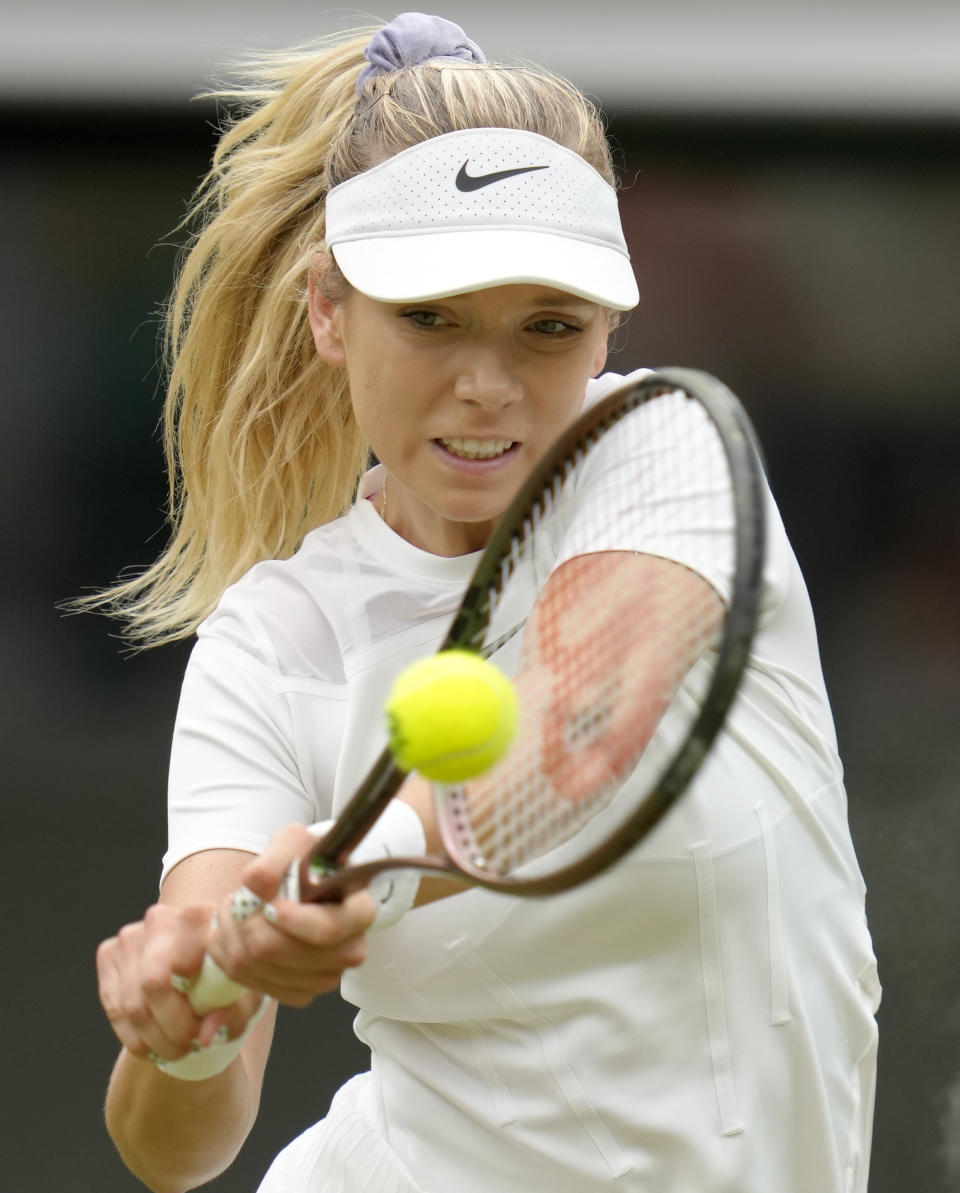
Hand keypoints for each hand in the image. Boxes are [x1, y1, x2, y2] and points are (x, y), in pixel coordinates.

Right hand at [97, 902, 261, 1065]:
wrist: (198, 969)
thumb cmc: (227, 982)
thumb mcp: (245, 998)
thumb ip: (234, 1015)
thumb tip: (206, 1035)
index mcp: (200, 916)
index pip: (184, 954)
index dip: (189, 992)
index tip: (204, 1021)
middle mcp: (161, 918)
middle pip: (153, 983)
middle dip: (173, 1026)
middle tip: (191, 1044)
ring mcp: (131, 936)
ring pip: (132, 1004)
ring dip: (155, 1039)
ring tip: (177, 1049)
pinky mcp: (109, 953)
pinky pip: (115, 1009)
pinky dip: (135, 1037)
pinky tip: (155, 1044)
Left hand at [206, 823, 377, 1007]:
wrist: (302, 886)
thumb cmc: (305, 863)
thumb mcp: (293, 843)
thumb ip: (273, 859)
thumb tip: (255, 886)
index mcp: (358, 913)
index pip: (327, 930)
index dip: (293, 921)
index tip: (270, 904)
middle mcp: (347, 952)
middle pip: (280, 952)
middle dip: (246, 922)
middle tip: (238, 898)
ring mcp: (323, 978)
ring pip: (256, 966)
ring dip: (231, 934)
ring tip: (236, 909)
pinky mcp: (297, 993)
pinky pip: (247, 980)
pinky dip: (228, 954)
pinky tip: (236, 932)